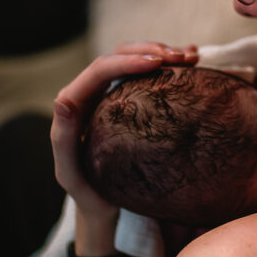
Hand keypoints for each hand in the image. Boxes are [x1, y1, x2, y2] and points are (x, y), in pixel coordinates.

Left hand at [51, 43, 198, 222]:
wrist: (104, 205)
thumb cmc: (88, 194)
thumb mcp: (71, 175)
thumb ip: (62, 141)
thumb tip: (63, 100)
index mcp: (76, 102)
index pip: (99, 70)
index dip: (127, 61)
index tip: (158, 63)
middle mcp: (94, 92)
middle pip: (120, 55)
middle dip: (150, 50)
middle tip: (182, 57)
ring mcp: (115, 94)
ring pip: (137, 59)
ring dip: (164, 53)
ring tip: (192, 57)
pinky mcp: (133, 99)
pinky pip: (151, 74)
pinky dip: (171, 64)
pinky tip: (194, 62)